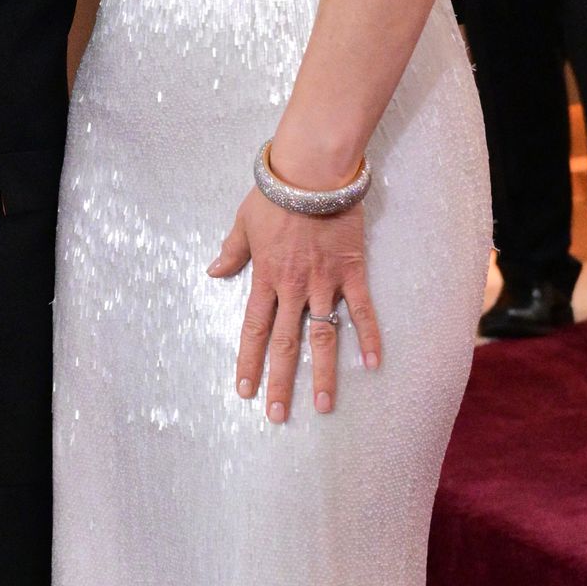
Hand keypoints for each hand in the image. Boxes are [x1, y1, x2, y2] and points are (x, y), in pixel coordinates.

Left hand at [208, 179, 381, 421]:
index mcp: (266, 277)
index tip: (245, 391)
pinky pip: (362, 311)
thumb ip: (231, 251)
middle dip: (280, 382)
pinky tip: (372, 365)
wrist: (312, 171)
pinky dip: (368, 337)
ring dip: (323, 374)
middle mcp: (294, 287)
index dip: (249, 362)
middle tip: (278, 415)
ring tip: (324, 406)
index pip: (254, 330)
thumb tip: (214, 272)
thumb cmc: (275, 192)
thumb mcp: (243, 221)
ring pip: (323, 337)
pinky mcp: (353, 271)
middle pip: (285, 344)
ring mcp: (325, 283)